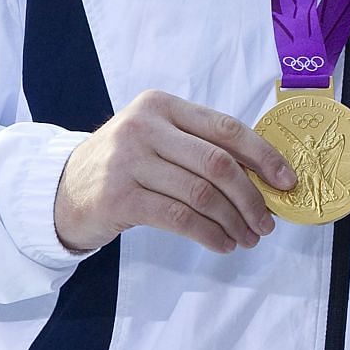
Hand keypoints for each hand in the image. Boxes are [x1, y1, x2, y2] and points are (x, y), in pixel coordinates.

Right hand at [55, 90, 294, 253]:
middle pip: (218, 164)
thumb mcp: (160, 139)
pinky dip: (209, 234)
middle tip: (267, 222)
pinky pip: (179, 218)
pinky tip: (223, 244)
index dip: (264, 156)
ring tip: (248, 238)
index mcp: (162, 105)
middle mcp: (143, 126)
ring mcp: (128, 161)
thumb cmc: (127, 164)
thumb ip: (203, 147)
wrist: (62, 189)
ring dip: (233, 221)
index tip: (287, 181)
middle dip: (251, 197)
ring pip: (201, 194)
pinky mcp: (118, 196)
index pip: (226, 128)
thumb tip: (267, 177)